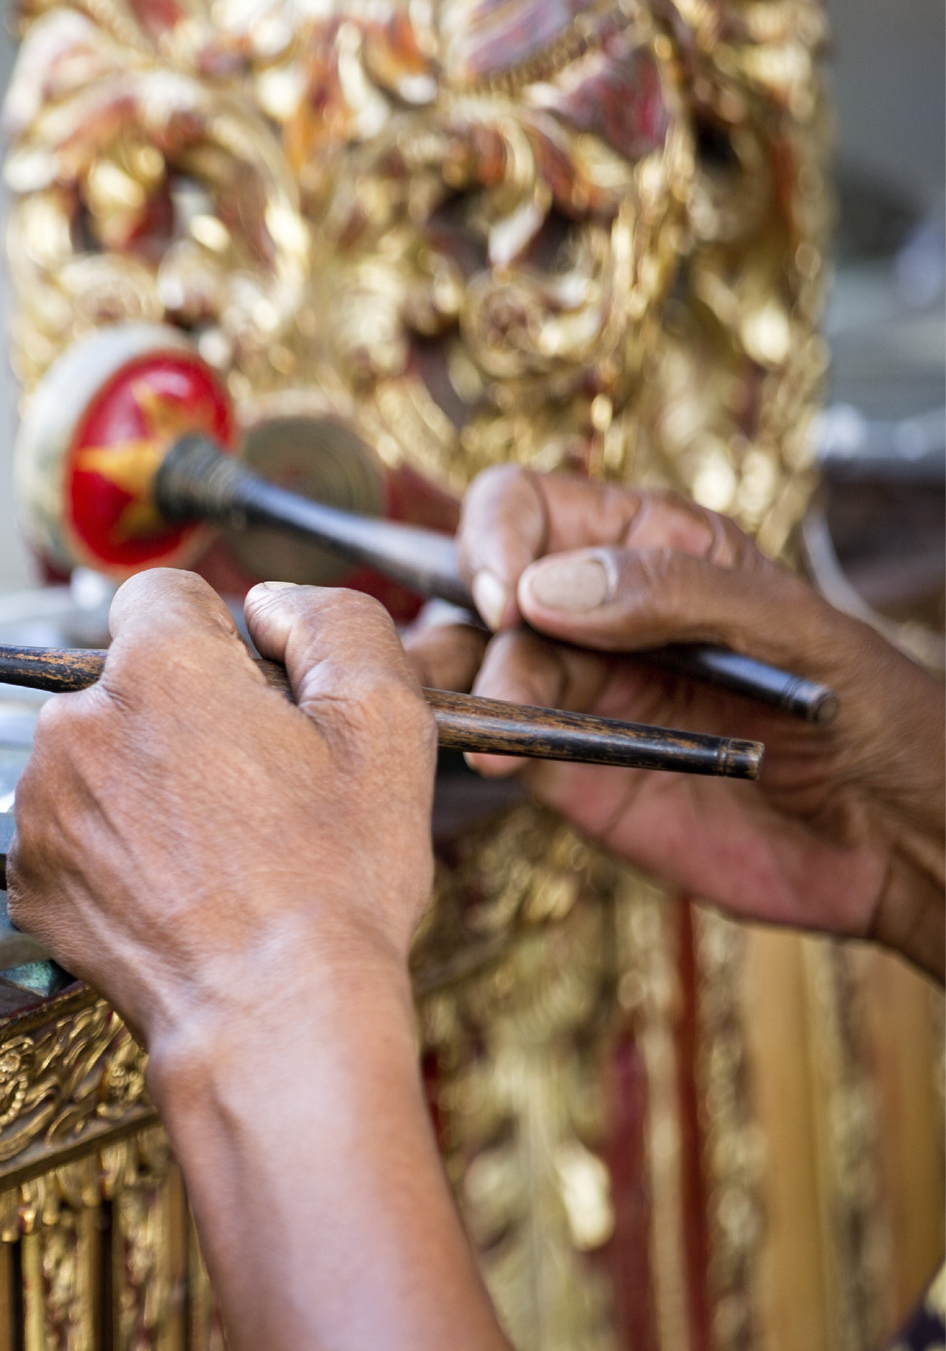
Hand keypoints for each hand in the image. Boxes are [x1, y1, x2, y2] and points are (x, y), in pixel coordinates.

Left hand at [7, 568, 436, 1078]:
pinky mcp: (30, 877)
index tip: (254, 699)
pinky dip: (113, 848)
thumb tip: (273, 606)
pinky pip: (72, 829)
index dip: (221, 641)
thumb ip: (334, 623)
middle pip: (127, 681)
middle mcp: (76, 724)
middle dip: (180, 715)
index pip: (165, 597)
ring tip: (216, 850)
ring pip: (96, 756)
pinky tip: (175, 890)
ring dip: (141, 782)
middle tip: (251, 790)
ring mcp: (41, 806)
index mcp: (156, 668)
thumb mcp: (384, 724)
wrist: (273, 1021)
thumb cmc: (334, 883)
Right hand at [407, 466, 944, 978]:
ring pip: (469, 666)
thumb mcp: (796, 630)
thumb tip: (546, 588)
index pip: (527, 506)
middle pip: (478, 586)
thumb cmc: (876, 716)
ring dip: (450, 680)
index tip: (512, 595)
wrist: (899, 844)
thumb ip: (677, 593)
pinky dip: (478, 743)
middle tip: (491, 655)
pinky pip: (498, 742)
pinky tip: (494, 755)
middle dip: (465, 615)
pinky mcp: (567, 771)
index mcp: (649, 547)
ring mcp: (575, 694)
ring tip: (472, 714)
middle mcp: (594, 614)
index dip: (499, 537)